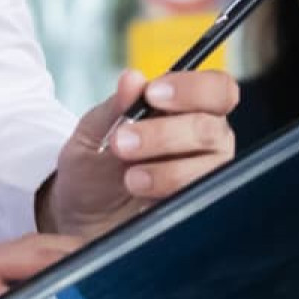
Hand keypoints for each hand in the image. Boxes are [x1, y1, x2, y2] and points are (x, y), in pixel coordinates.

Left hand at [37, 67, 237, 238]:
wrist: (81, 220)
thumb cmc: (93, 168)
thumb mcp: (92, 133)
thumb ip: (114, 107)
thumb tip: (132, 79)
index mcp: (190, 109)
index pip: (217, 89)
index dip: (192, 89)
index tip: (152, 95)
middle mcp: (208, 141)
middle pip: (210, 129)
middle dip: (163, 134)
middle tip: (122, 143)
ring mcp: (207, 178)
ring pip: (209, 169)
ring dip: (167, 172)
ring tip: (129, 179)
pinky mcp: (199, 209)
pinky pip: (200, 203)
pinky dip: (169, 198)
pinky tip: (143, 201)